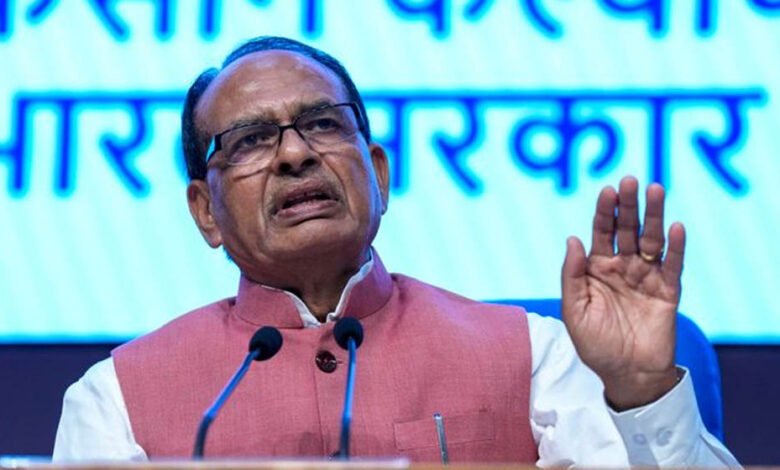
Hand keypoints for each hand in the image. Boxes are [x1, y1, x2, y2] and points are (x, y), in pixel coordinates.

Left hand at [561, 176, 684, 409]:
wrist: (626, 376)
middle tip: (630, 180)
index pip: (600, 233)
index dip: (603, 212)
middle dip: (628, 206)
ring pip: (651, 241)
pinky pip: (672, 265)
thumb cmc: (595, 345)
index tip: (606, 190)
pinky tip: (676, 227)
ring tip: (655, 190)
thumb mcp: (574, 311)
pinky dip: (675, 247)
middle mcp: (622, 268)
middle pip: (627, 230)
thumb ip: (572, 275)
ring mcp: (646, 278)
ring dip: (654, 216)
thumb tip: (572, 238)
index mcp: (597, 269)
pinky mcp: (668, 292)